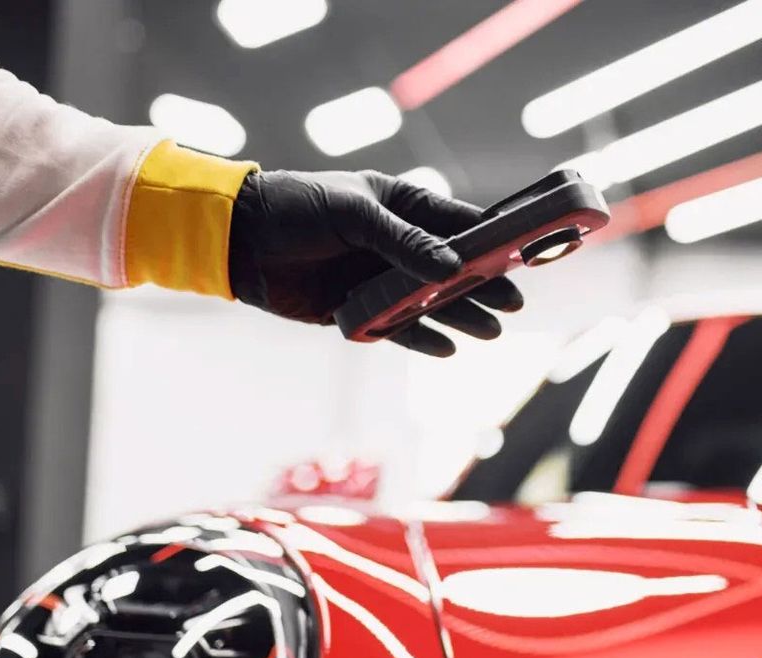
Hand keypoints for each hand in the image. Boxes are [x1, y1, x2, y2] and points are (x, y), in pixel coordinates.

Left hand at [227, 170, 523, 356]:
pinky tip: (445, 347)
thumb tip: (453, 268)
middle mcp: (395, 242)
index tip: (523, 256)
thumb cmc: (296, 208)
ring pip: (429, 299)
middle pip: (451, 267)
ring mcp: (376, 276)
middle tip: (513, 306)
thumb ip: (404, 242)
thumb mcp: (354, 215)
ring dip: (459, 315)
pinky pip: (395, 325)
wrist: (238, 239)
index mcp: (400, 205)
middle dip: (483, 285)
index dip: (491, 240)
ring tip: (491, 332)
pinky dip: (419, 336)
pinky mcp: (354, 307)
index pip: (457, 222)